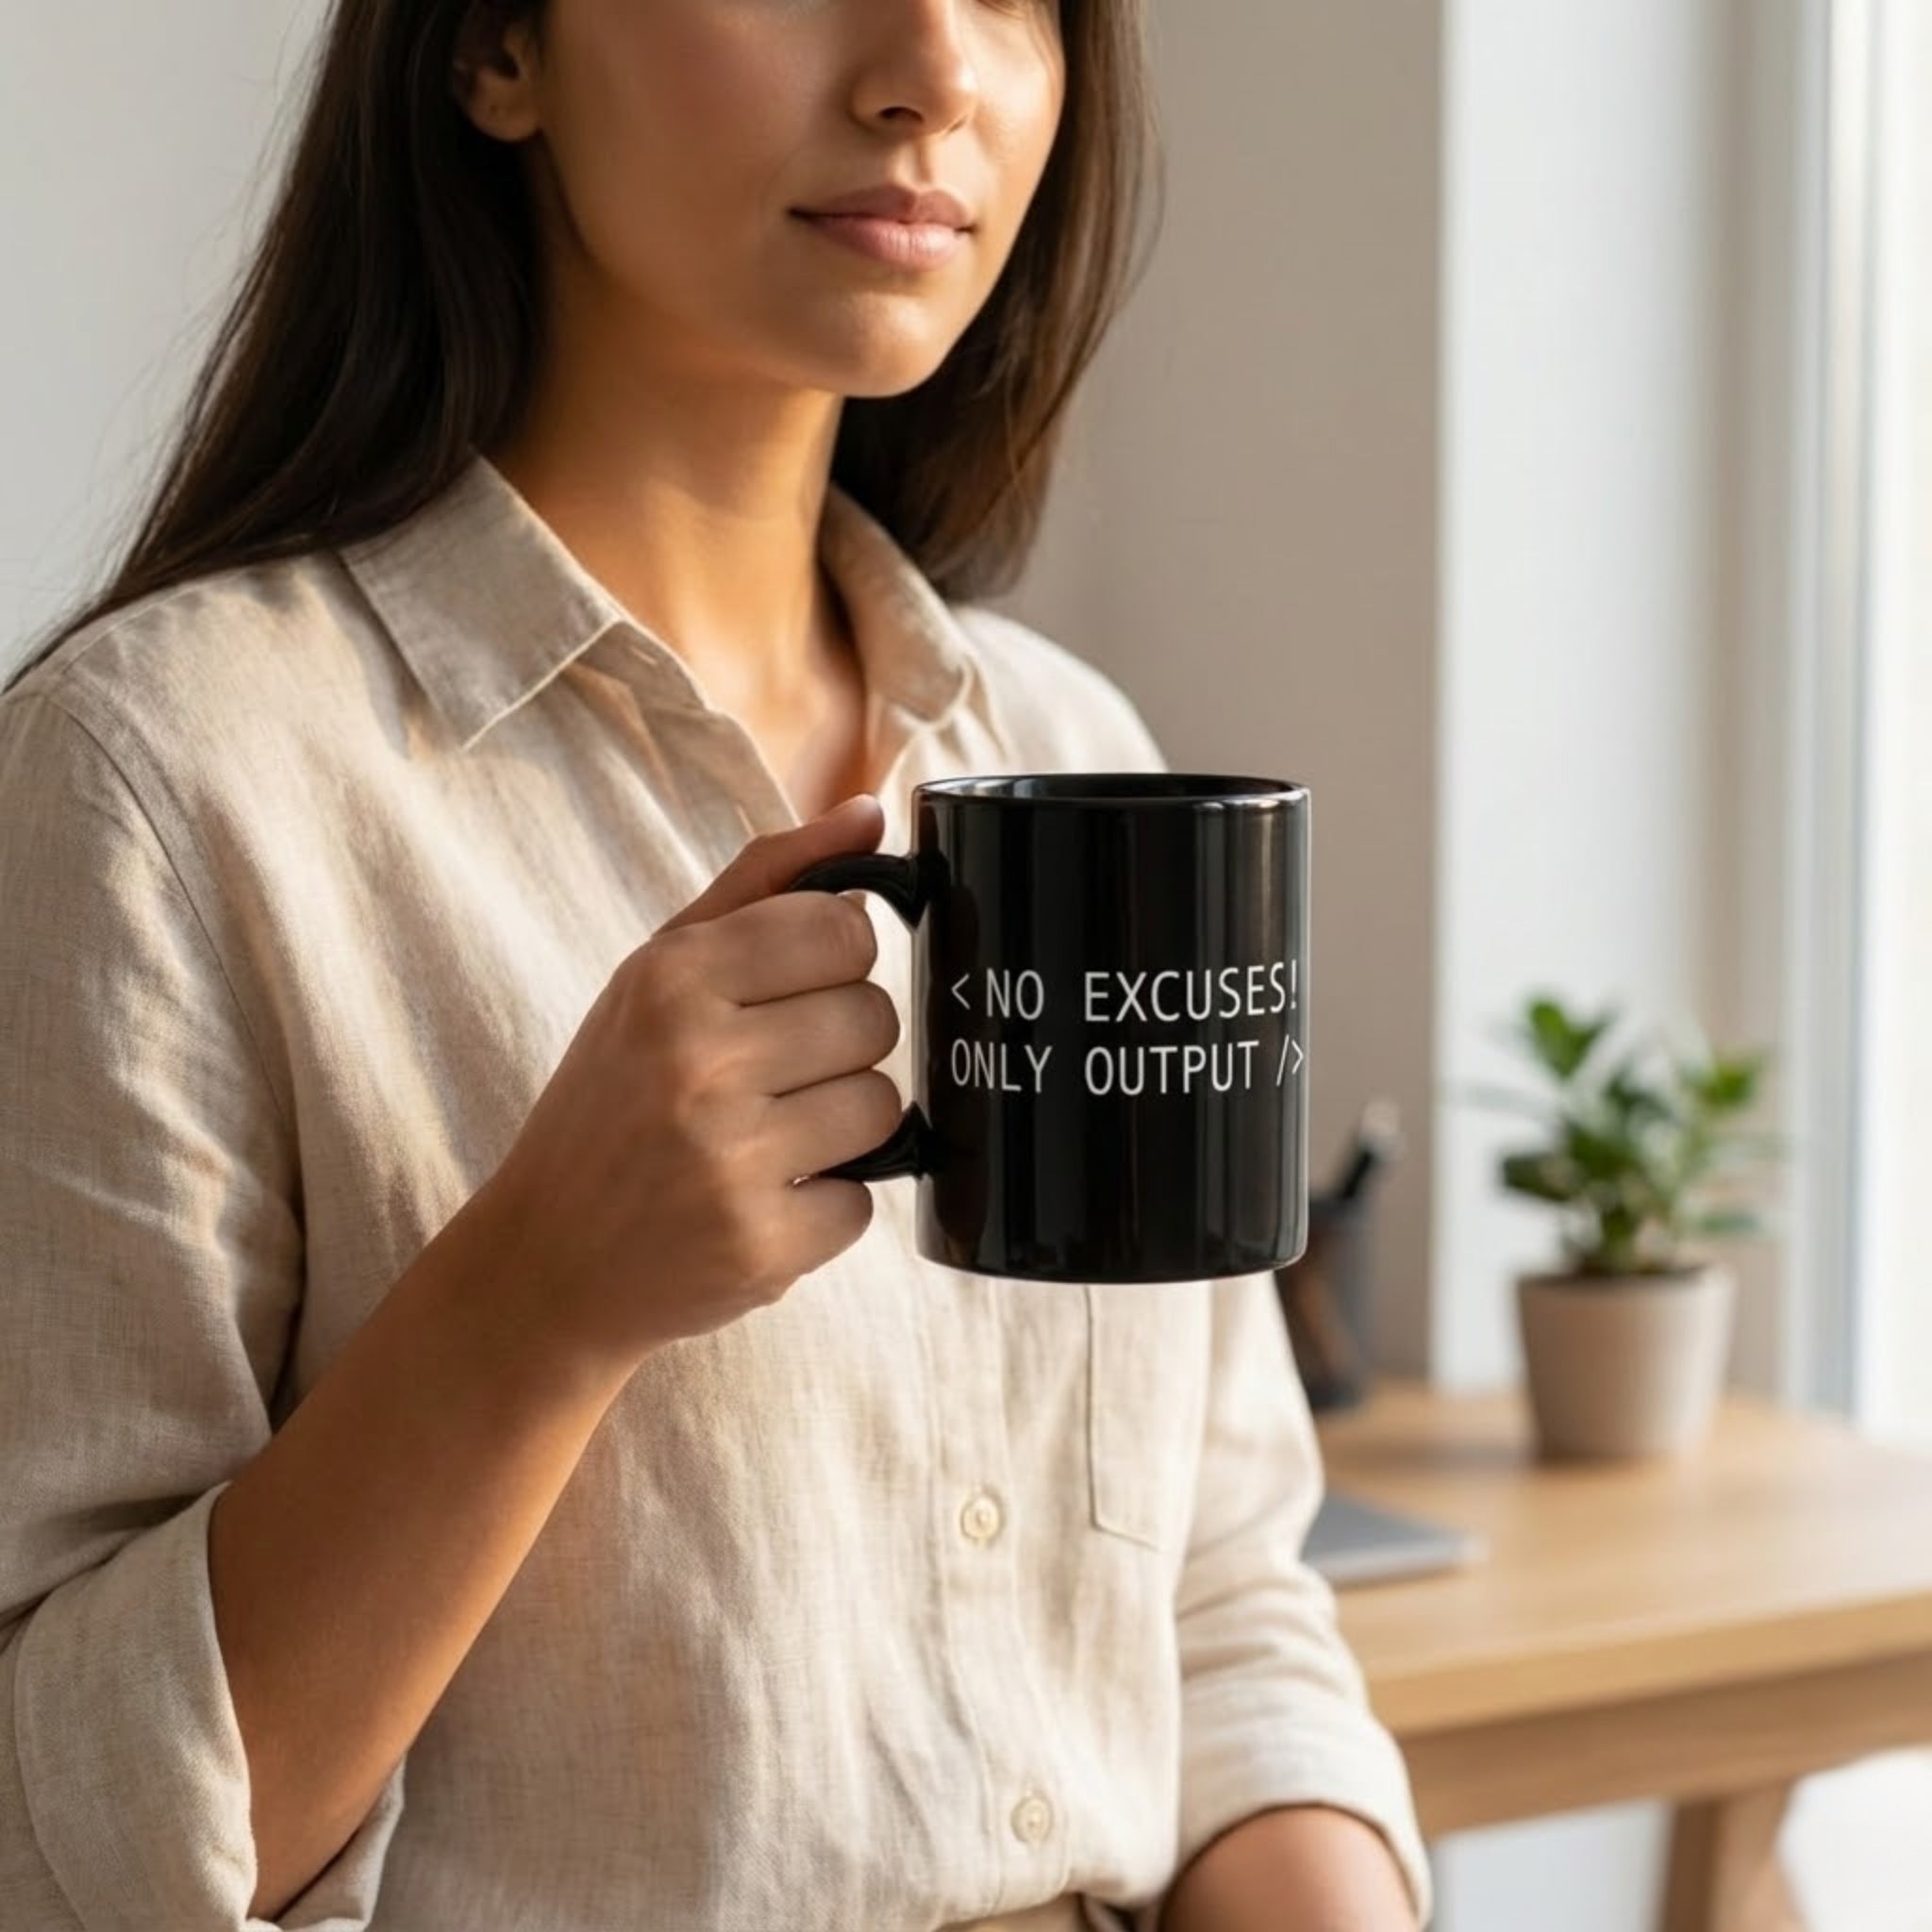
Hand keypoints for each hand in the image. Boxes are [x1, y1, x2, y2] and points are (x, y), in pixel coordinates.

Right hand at [470, 794, 901, 1385]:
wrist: (543, 1261)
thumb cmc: (613, 1098)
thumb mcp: (659, 971)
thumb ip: (768, 881)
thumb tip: (871, 814)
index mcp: (673, 977)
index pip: (844, 929)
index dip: (832, 965)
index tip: (787, 996)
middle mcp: (699, 1060)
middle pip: (874, 1016)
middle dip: (837, 1048)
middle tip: (769, 1078)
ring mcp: (730, 1159)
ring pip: (883, 1107)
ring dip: (841, 1128)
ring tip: (767, 1137)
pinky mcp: (761, 1246)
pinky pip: (864, 1201)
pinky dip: (824, 1205)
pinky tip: (760, 1200)